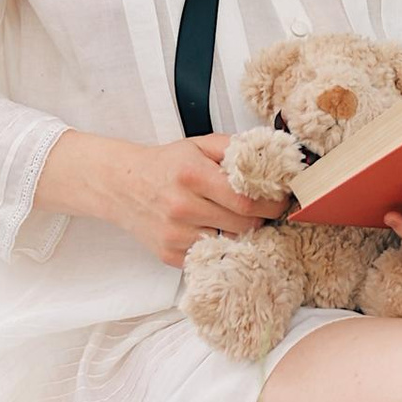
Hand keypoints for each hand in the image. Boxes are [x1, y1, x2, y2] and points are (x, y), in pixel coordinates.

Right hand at [40, 127, 283, 269]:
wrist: (120, 185)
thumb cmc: (164, 164)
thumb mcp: (198, 145)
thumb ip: (234, 148)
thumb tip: (271, 158)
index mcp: (192, 176)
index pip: (246, 200)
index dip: (271, 203)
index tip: (281, 201)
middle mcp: (182, 207)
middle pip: (243, 225)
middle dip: (261, 218)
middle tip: (264, 210)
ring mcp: (175, 236)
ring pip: (230, 244)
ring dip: (242, 235)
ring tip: (239, 221)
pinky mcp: (169, 255)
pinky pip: (210, 257)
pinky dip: (220, 246)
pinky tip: (217, 231)